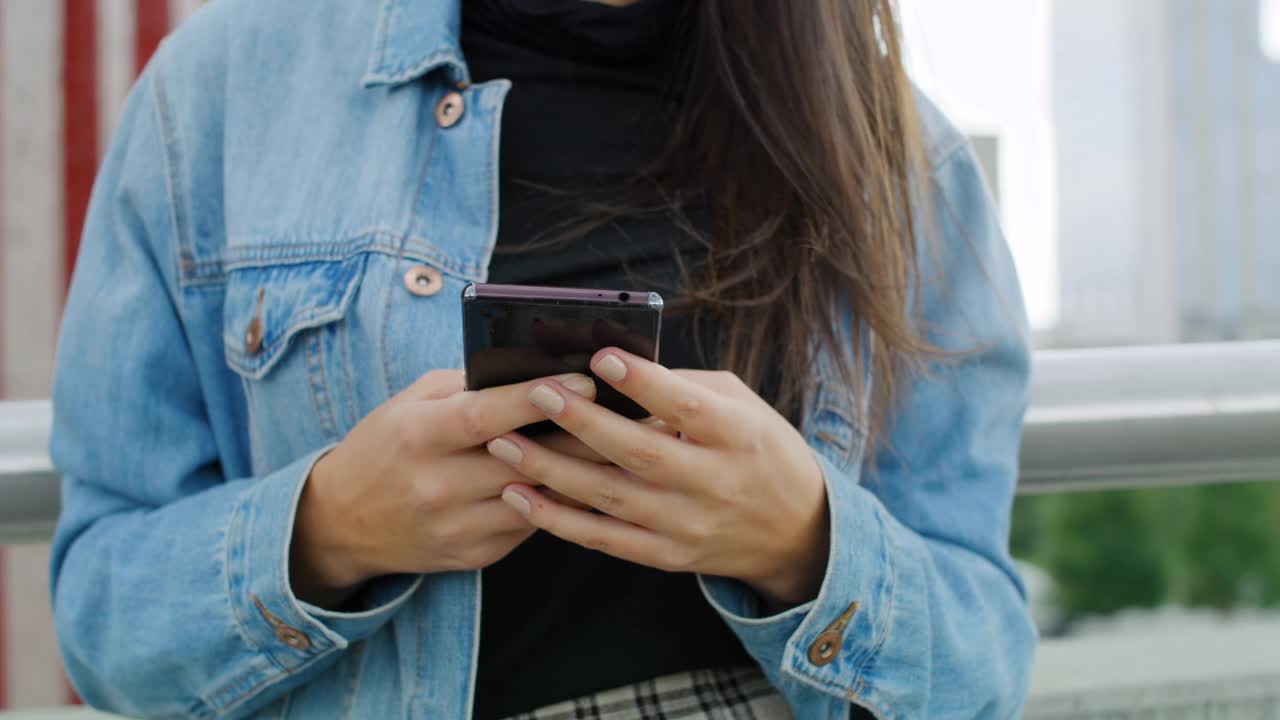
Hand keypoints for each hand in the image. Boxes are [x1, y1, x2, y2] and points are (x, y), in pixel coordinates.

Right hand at [290, 369, 598, 607]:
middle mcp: (437, 486)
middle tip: (629, 416)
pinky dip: (558, 502)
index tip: (587, 381)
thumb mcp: (413, 401)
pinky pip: (530, 527)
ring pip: (537, 500)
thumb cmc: (388, 444)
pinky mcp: (473, 556)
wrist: (342, 521)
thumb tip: (537, 369)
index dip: (538, 399)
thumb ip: (469, 386)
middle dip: (580, 437)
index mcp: (419, 436)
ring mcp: (456, 528)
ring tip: (621, 448)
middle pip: (524, 462)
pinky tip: (587, 483)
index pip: (485, 416)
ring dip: (581, 474)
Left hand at [487, 349, 830, 607]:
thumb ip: (683, 386)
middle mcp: (713, 483)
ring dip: (550, 471)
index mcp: (736, 435)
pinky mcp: (668, 556)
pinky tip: (519, 496)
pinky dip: (557, 520)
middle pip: (637, 453)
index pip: (685, 406)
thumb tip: (611, 366)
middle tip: (534, 394)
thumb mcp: (741, 406)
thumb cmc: (759, 449)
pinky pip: (603, 539)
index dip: (642, 382)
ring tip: (503, 444)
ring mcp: (687, 525)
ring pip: (609, 498)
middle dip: (581, 422)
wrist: (796, 531)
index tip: (599, 355)